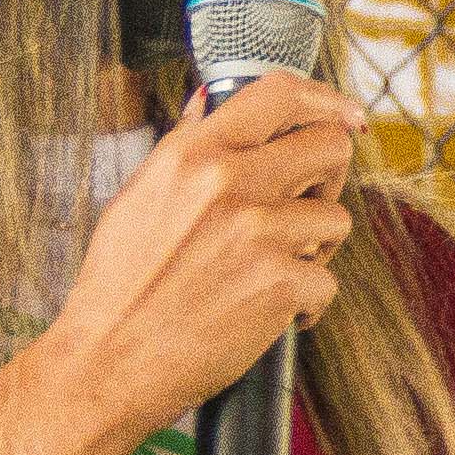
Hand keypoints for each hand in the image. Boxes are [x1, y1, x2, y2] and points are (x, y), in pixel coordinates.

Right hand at [28, 74, 360, 453]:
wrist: (108, 360)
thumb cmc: (120, 285)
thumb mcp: (139, 196)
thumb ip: (183, 145)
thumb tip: (209, 101)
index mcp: (195, 154)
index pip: (280, 94)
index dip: (325, 100)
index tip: (346, 114)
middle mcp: (230, 183)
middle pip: (330, 146)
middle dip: (330, 177)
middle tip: (308, 205)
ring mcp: (260, 233)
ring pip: (337, 220)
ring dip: (316, 248)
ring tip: (272, 269)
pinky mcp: (282, 284)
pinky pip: (326, 282)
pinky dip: (305, 304)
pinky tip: (268, 313)